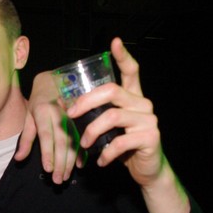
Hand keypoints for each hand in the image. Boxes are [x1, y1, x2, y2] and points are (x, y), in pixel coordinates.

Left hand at [15, 70, 81, 182]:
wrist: (54, 81)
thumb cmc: (38, 102)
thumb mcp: (28, 117)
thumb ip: (26, 139)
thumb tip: (18, 159)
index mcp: (43, 112)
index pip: (46, 135)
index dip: (48, 153)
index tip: (48, 169)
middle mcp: (59, 114)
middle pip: (62, 141)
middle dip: (60, 162)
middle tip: (57, 180)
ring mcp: (72, 116)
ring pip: (74, 141)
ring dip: (70, 161)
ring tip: (65, 176)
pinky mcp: (81, 118)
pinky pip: (82, 137)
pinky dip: (82, 152)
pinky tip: (80, 165)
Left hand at [65, 38, 163, 185]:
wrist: (147, 169)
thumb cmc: (123, 145)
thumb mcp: (108, 128)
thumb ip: (94, 114)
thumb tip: (62, 104)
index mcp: (133, 97)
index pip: (131, 71)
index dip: (123, 56)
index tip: (114, 42)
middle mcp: (143, 103)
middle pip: (111, 91)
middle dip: (85, 102)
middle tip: (70, 115)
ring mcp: (148, 119)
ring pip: (112, 117)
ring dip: (91, 131)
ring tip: (84, 144)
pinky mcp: (150, 137)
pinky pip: (120, 142)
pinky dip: (105, 153)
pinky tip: (100, 160)